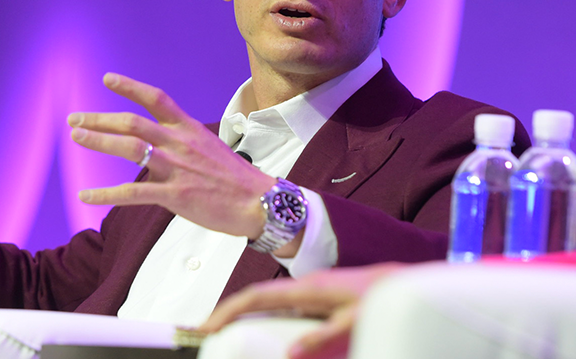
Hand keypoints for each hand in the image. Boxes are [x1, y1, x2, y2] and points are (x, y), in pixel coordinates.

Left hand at [67, 73, 274, 238]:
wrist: (257, 201)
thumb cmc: (235, 176)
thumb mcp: (211, 146)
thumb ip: (185, 141)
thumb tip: (164, 143)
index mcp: (190, 129)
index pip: (157, 99)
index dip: (131, 87)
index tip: (108, 79)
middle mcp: (181, 143)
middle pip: (134, 123)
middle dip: (101, 119)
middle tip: (76, 119)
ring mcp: (177, 167)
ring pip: (130, 148)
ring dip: (99, 141)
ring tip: (77, 138)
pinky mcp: (175, 194)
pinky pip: (132, 192)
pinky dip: (105, 193)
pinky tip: (86, 194)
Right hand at [200, 263, 403, 358]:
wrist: (395, 281)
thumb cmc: (378, 297)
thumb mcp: (354, 321)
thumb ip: (324, 337)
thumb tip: (291, 352)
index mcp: (308, 288)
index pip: (258, 296)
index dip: (230, 309)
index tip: (208, 325)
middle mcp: (303, 287)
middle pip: (257, 299)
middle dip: (230, 315)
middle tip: (208, 337)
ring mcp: (308, 293)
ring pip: (268, 304)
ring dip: (246, 318)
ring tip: (228, 339)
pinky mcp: (315, 300)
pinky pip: (282, 309)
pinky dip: (265, 320)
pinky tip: (265, 338)